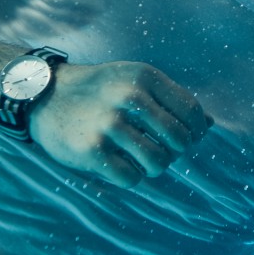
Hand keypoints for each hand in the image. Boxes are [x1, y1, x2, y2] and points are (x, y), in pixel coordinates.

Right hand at [29, 61, 210, 187]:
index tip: (190, 138)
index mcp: (144, 77)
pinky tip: (120, 164)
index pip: (192, 112)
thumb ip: (171, 99)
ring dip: (155, 166)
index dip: (197, 131)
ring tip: (142, 158)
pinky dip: (131, 176)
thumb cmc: (99, 90)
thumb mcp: (134, 80)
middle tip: (162, 149)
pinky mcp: (92, 151)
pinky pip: (131, 178)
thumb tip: (210, 125)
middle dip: (176, 151)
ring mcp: (110, 125)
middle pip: (179, 140)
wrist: (43, 96)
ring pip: (158, 162)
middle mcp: (130, 98)